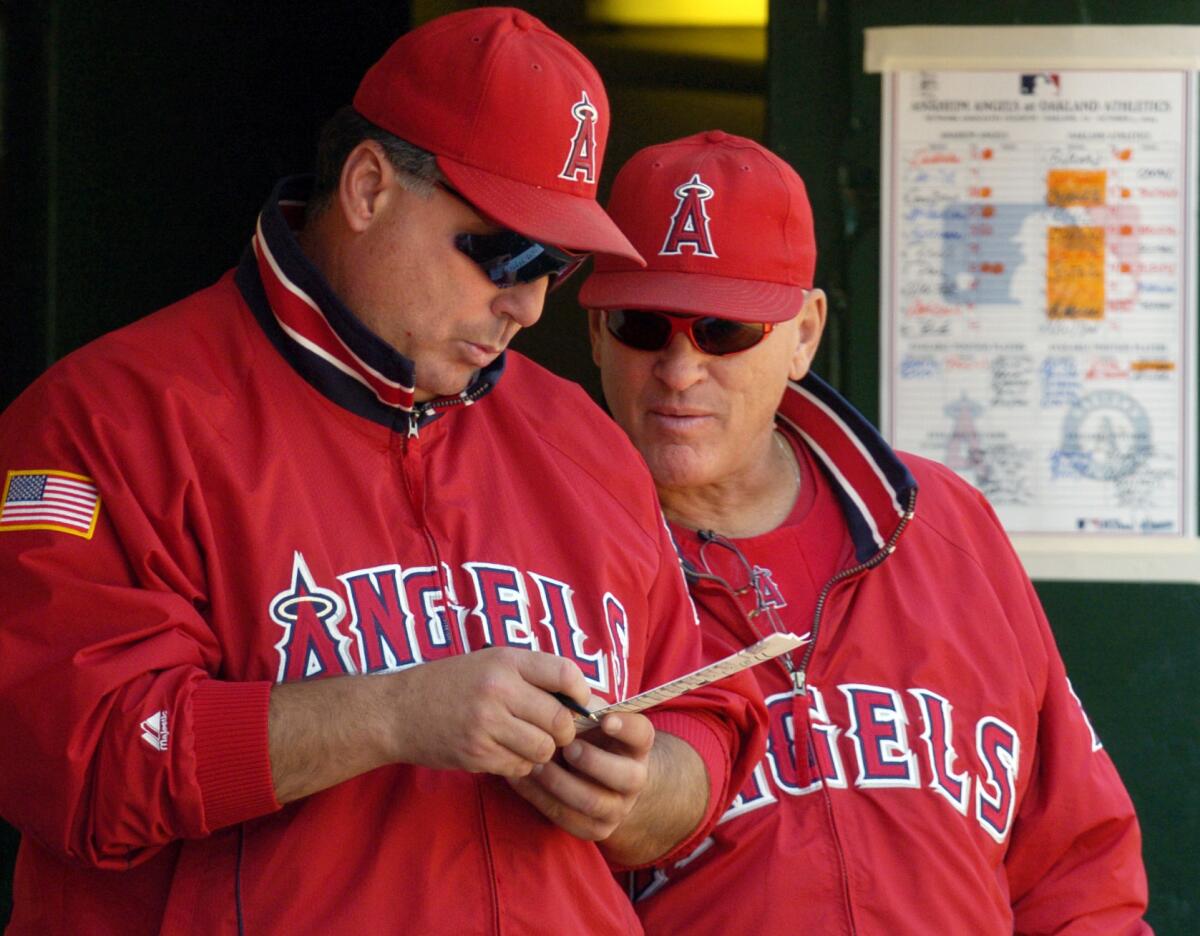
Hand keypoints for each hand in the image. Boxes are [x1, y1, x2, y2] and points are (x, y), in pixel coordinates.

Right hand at [385, 647, 590, 777]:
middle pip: (559, 719)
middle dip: (565, 731)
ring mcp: (486, 724)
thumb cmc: (450, 684)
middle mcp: (498, 689)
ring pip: (543, 748)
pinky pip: (519, 767)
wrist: (397, 710)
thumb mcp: (490, 662)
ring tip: (527, 742)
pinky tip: (505, 752)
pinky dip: (520, 764)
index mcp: (505, 660)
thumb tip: (585, 699)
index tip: (581, 703)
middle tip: (555, 732)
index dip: (582, 692)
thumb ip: (532, 675)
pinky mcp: (476, 754)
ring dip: (542, 751)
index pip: (565, 673)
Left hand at [506, 711, 654, 841]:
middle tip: (567, 747)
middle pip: (626, 776)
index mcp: (636, 745)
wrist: (595, 779)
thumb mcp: (589, 718)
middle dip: (593, 762)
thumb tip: (561, 696)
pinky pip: (566, 818)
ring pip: (593, 801)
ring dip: (560, 782)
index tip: (605, 720)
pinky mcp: (595, 829)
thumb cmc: (587, 737)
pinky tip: (521, 779)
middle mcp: (635, 778)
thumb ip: (581, 708)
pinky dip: (539, 798)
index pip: (642, 734)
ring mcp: (617, 807)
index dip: (627, 727)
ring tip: (536, 764)